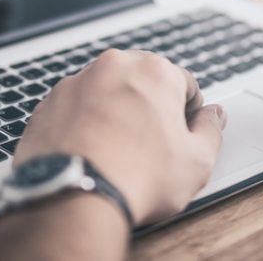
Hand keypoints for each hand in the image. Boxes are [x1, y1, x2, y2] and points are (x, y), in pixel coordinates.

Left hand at [13, 50, 226, 224]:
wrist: (72, 196)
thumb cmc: (137, 177)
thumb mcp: (196, 161)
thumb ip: (211, 130)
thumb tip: (214, 116)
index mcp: (155, 71)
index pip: (184, 84)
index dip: (188, 114)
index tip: (181, 135)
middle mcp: (113, 66)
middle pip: (142, 83)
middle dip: (149, 108)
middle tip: (151, 146)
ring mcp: (76, 82)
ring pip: (106, 93)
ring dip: (115, 114)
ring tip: (118, 153)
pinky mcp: (47, 103)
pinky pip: (75, 109)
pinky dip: (84, 124)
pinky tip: (91, 153)